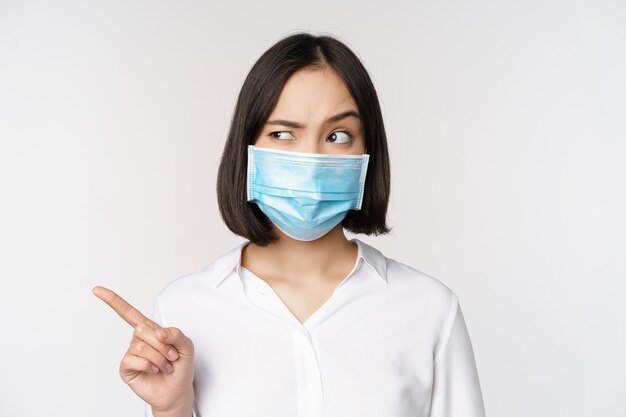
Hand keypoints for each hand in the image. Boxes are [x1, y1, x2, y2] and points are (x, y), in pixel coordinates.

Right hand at [93, 286, 194, 411]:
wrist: (177, 390)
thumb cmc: (180, 366)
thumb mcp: (186, 345)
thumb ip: (176, 333)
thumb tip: (159, 332)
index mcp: (150, 329)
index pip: (129, 312)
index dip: (113, 300)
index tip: (97, 290)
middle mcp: (138, 339)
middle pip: (142, 329)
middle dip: (162, 344)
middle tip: (171, 356)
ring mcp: (131, 353)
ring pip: (141, 346)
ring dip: (159, 358)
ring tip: (165, 366)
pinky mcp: (126, 368)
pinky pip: (134, 360)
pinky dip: (149, 366)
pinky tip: (154, 371)